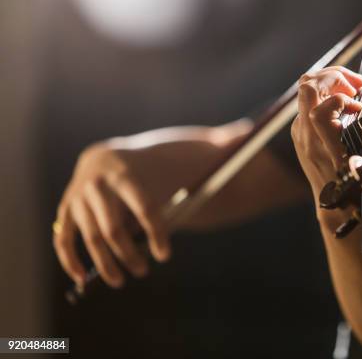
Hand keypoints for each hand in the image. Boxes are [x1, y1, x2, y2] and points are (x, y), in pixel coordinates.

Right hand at [53, 124, 245, 287]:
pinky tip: (83, 277)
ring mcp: (76, 195)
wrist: (112, 158)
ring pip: (90, 237)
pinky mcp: (65, 209)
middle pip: (113, 227)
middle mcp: (96, 179)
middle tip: (144, 271)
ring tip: (123, 280)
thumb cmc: (154, 164)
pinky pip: (63, 237)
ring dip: (105, 262)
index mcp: (126, 166)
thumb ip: (211, 152)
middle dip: (129, 254)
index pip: (143, 206)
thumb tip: (244, 136)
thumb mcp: (178, 156)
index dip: (156, 233)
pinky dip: (71, 259)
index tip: (165, 255)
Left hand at [291, 66, 361, 197]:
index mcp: (327, 149)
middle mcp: (308, 140)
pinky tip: (344, 101)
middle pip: (307, 89)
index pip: (321, 111)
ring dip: (329, 82)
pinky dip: (325, 94)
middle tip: (357, 83)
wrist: (339, 212)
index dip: (343, 99)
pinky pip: (307, 104)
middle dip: (334, 76)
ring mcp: (301, 136)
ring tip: (352, 88)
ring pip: (305, 92)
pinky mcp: (301, 136)